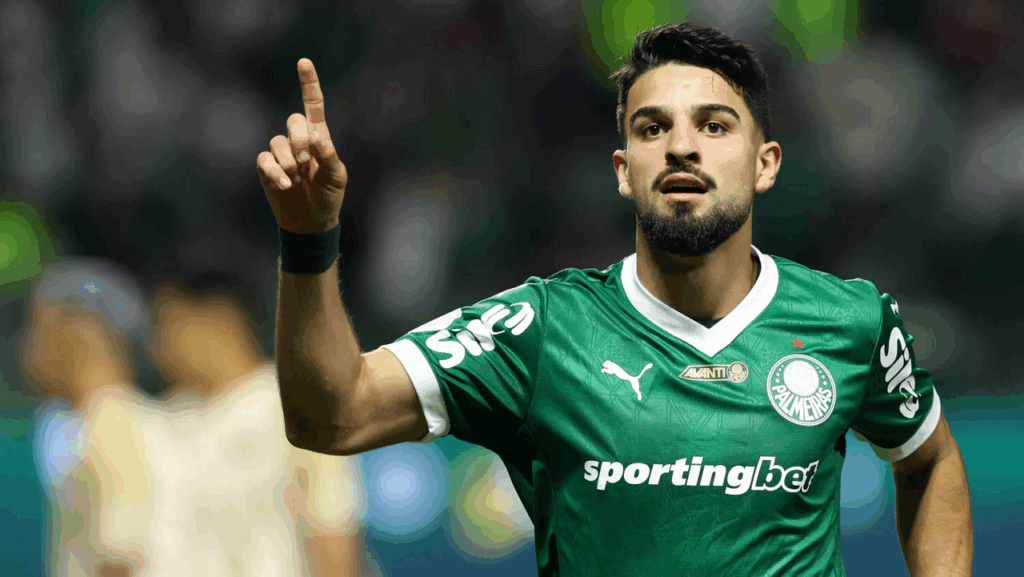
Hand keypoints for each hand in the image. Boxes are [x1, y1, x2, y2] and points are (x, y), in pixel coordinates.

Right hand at [257, 58, 347, 233]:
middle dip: (300, 139)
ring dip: (289, 161)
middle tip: (307, 162)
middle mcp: (297, 140)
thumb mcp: (337, 176)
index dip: (309, 83)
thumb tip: (316, 137)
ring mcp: (281, 154)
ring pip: (277, 142)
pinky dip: (275, 172)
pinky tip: (285, 185)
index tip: (304, 62)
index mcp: (318, 137)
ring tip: (297, 179)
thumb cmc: (328, 196)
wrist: (311, 222)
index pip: (313, 105)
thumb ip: (329, 155)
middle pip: (293, 120)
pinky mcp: (267, 168)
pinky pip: (265, 160)